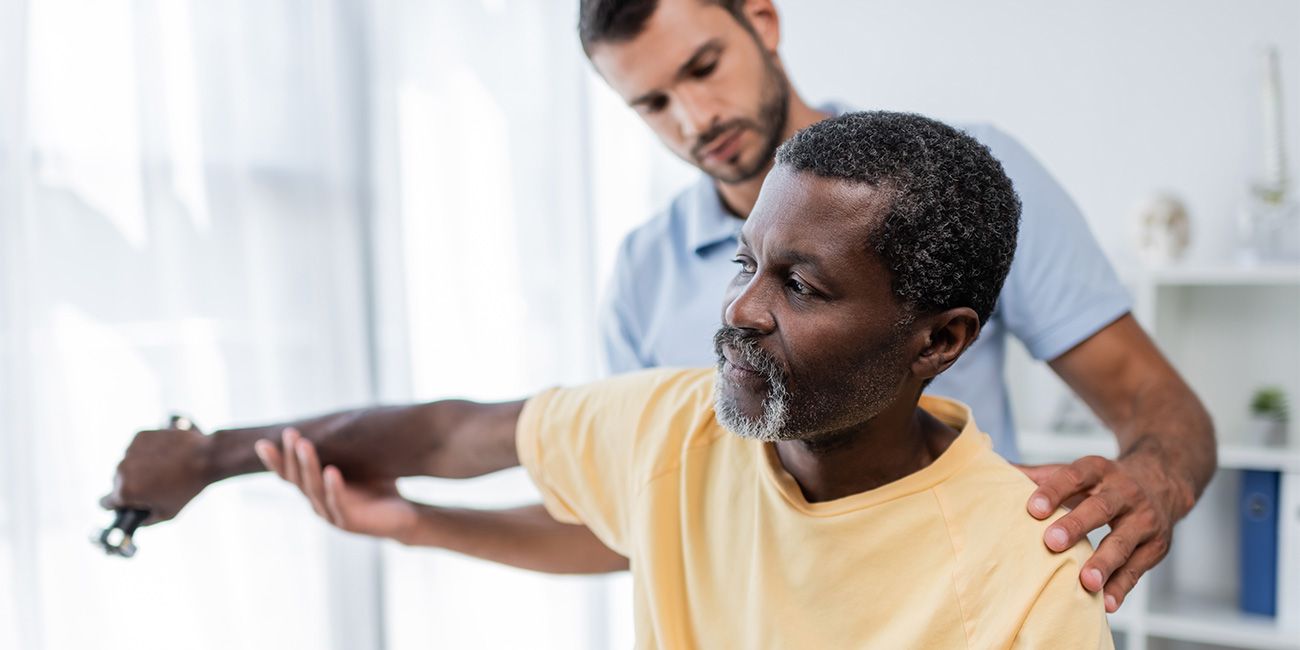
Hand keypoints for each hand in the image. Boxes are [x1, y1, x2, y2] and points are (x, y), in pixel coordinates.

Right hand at [100, 424, 212, 524]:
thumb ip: (145, 521)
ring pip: (127, 464)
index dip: (116, 506)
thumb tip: (136, 521)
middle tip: (154, 486)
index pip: (105, 503)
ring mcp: (129, 450)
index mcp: (125, 491)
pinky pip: (136, 448)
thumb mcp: (167, 513)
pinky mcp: (139, 436)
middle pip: (117, 483)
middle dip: (131, 485)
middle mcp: (121, 470)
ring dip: (138, 467)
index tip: (125, 504)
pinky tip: (163, 456)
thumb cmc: (188, 487)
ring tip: (163, 470)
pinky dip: (145, 452)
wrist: (206, 456)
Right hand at [255, 428, 419, 541]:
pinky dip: (334, 487)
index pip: (290, 475)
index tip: (262, 443)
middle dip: (291, 456)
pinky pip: (338, 503)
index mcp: (316, 491)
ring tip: (305, 444)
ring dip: (309, 465)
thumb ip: (343, 449)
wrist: (403, 517)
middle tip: (290, 433)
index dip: (275, 461)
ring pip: (314, 489)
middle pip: (298, 480)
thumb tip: (336, 417)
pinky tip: (331, 471)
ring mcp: (331, 515)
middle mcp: (318, 503)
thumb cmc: (378, 488)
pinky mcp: (349, 523)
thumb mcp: (358, 465)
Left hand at [1020, 456, 1176, 612]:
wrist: (1162, 481)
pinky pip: (1138, 568)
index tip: (1032, 508)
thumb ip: (1038, 476)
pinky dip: (1122, 587)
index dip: (1053, 491)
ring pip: (1123, 541)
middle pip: (1100, 508)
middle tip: (1051, 542)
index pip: (1074, 476)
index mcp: (1098, 470)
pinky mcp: (1156, 546)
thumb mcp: (1075, 471)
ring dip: (1105, 563)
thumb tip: (993, 470)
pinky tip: (1106, 602)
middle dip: (1076, 525)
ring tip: (1086, 581)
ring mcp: (1144, 519)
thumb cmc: (1102, 482)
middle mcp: (1125, 491)